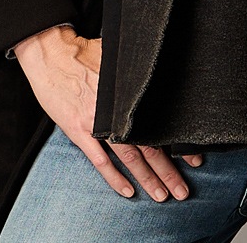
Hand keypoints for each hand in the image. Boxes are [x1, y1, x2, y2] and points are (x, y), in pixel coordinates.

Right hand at [13, 25, 202, 199]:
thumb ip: (138, 73)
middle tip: (182, 190)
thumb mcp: (119, 57)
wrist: (52, 54)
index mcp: (131, 93)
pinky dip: (114, 177)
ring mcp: (97, 122)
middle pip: (149, 146)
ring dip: (147, 179)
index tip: (194, 157)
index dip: (178, 144)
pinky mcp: (78, 130)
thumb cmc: (86, 51)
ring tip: (162, 195)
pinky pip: (100, 160)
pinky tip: (128, 190)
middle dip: (168, 171)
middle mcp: (118, 110)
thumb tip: (163, 74)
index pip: (161, 123)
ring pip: (129, 157)